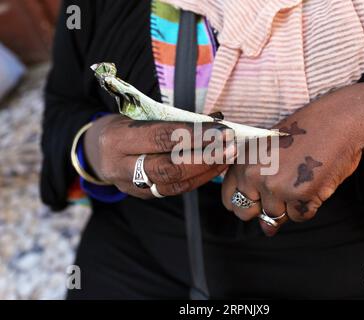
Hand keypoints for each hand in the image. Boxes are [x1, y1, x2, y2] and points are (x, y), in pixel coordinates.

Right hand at [84, 114, 235, 198]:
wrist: (95, 152)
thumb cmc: (122, 127)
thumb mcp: (136, 116)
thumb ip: (169, 121)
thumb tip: (211, 120)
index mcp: (118, 138)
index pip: (160, 137)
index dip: (193, 135)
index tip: (220, 130)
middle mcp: (122, 165)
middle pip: (168, 167)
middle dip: (204, 158)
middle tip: (230, 147)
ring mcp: (131, 185)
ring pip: (173, 183)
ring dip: (206, 170)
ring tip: (228, 157)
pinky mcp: (143, 195)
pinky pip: (174, 190)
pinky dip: (198, 179)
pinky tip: (215, 167)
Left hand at [222, 82, 363, 235]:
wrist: (336, 121)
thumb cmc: (304, 134)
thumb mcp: (269, 152)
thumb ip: (258, 188)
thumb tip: (266, 229)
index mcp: (242, 161)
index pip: (229, 200)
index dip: (246, 200)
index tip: (260, 191)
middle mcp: (254, 175)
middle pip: (247, 213)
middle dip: (263, 207)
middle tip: (283, 185)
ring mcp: (276, 186)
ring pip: (275, 217)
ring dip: (290, 204)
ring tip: (301, 177)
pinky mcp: (300, 195)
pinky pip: (300, 216)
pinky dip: (309, 205)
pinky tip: (315, 181)